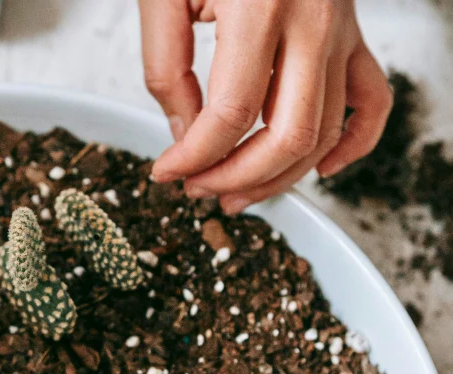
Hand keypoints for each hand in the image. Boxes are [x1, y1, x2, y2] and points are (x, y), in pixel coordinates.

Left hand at [139, 0, 392, 213]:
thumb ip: (166, 69)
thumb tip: (184, 136)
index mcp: (259, 9)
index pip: (230, 114)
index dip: (193, 157)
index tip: (165, 173)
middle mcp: (312, 23)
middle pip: (288, 134)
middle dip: (237, 176)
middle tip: (197, 189)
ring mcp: (340, 32)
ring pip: (327, 131)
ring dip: (280, 176)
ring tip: (234, 192)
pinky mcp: (353, 35)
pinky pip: (372, 101)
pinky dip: (353, 144)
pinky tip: (318, 169)